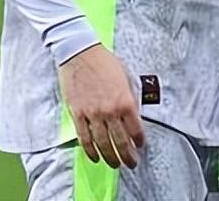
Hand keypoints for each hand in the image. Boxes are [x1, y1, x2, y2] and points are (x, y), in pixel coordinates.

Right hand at [56, 44, 145, 168]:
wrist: (80, 53)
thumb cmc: (104, 62)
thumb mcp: (126, 77)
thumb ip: (130, 98)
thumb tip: (133, 115)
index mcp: (125, 101)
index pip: (135, 130)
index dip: (139, 141)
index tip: (140, 146)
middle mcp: (110, 111)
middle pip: (120, 142)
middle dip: (127, 156)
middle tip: (131, 163)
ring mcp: (92, 114)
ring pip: (103, 144)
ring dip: (110, 157)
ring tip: (115, 164)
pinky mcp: (78, 114)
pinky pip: (85, 138)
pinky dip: (90, 151)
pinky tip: (95, 157)